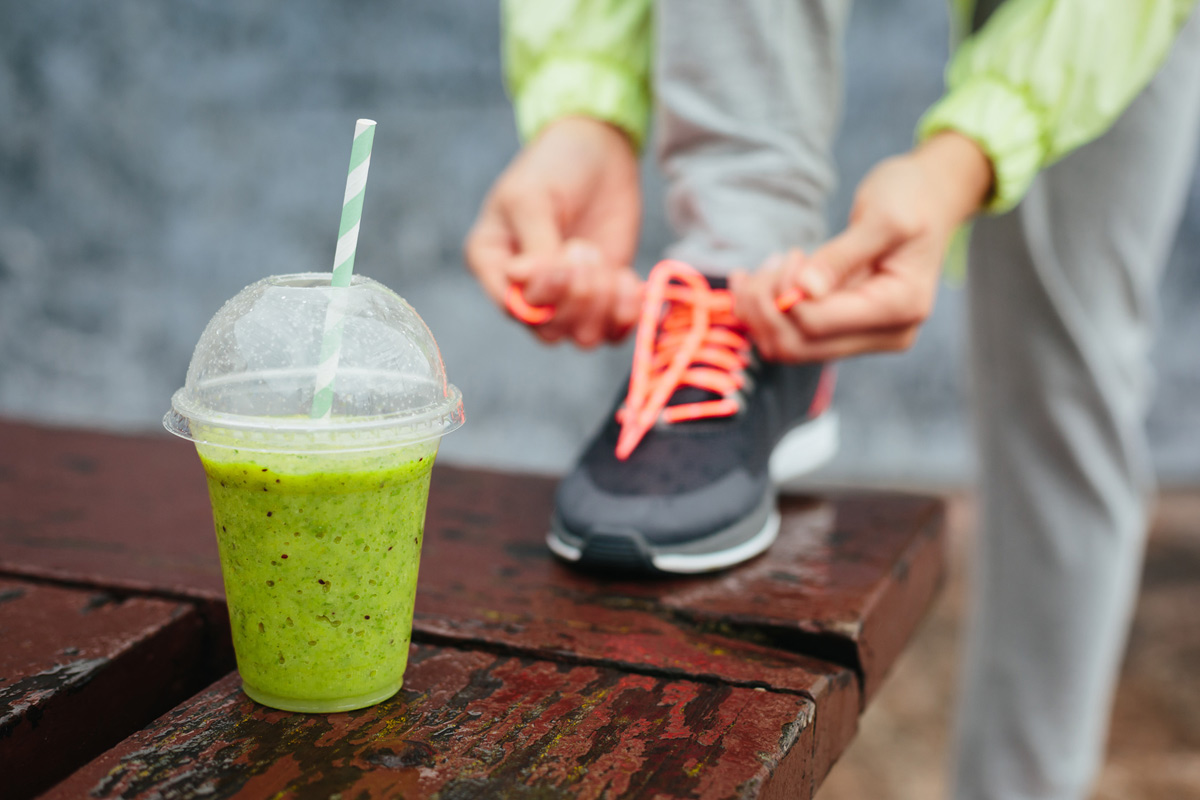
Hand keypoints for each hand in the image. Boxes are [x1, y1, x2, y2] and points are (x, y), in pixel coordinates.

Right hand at [464, 116, 642, 346]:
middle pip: (549, 332)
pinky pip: (615, 332)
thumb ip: (534, 244)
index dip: (543, 295)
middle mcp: (525, 290)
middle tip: (585, 248)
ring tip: (603, 260)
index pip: (513, 308)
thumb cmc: (553, 166)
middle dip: (576, 297)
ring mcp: (566, 298)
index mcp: (493, 264)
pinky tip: (627, 279)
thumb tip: (525, 283)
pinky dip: (627, 313)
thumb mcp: (533, 198)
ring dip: (602, 304)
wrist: (598, 150)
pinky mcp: (602, 298)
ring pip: (582, 337)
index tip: (562, 256)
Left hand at [733, 132, 992, 360]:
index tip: (788, 257)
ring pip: (789, 347)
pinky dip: (769, 312)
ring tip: (766, 268)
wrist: (929, 198)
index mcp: (899, 308)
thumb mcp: (883, 216)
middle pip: (798, 346)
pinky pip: (795, 334)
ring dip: (762, 312)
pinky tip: (764, 279)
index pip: (816, 324)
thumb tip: (805, 290)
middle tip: (767, 264)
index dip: (784, 295)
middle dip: (765, 309)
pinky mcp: (846, 329)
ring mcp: (865, 336)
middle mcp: (885, 334)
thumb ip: (842, 256)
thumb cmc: (912, 199)